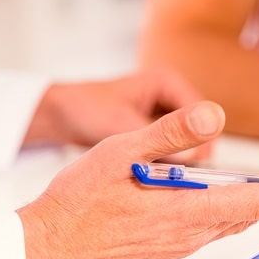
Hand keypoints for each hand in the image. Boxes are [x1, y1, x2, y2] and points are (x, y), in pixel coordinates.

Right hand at [14, 101, 258, 258]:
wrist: (50, 241)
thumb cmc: (81, 198)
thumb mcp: (121, 149)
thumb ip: (171, 132)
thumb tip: (216, 113)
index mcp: (187, 210)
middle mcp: (194, 232)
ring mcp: (184, 241)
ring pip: (243, 217)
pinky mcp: (173, 243)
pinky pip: (221, 223)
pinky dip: (248, 206)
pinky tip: (250, 196)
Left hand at [24, 67, 209, 161]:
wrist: (57, 115)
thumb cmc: (85, 109)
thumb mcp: (122, 124)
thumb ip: (158, 138)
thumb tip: (192, 158)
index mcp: (167, 82)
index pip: (201, 113)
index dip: (201, 140)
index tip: (194, 167)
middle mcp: (171, 95)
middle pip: (198, 129)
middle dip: (190, 152)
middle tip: (178, 176)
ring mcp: (164, 113)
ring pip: (187, 141)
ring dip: (178, 159)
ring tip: (163, 176)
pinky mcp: (156, 129)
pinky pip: (173, 148)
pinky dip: (167, 161)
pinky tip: (154, 174)